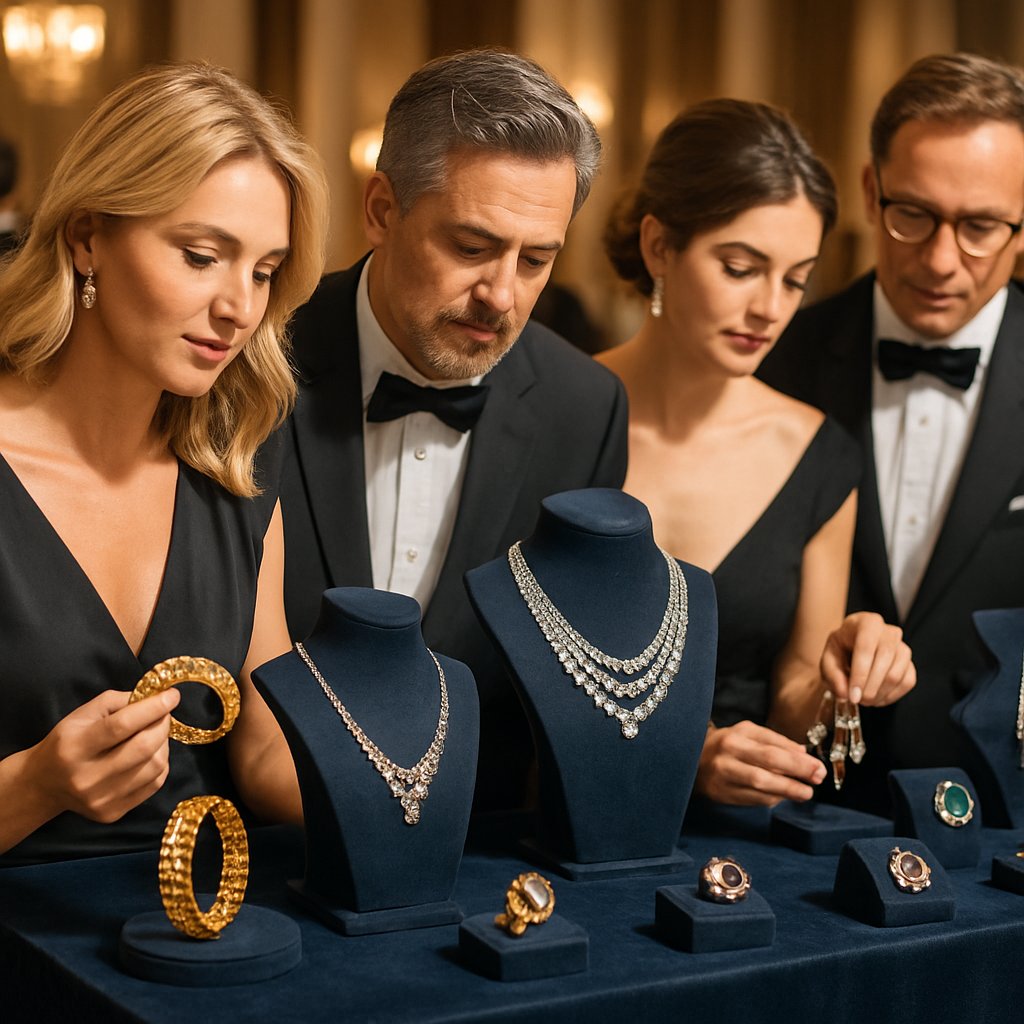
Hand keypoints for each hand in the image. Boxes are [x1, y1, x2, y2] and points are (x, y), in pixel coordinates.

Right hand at [26, 687, 179, 824]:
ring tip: (154, 734)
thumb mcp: (83, 714)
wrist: (45, 784)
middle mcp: (86, 777)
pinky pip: (155, 784)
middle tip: (164, 713)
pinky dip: (160, 763)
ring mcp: (100, 799)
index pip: (121, 726)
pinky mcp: (113, 813)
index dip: (152, 708)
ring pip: (155, 766)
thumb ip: (119, 701)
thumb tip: (156, 698)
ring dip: (163, 744)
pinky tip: (150, 754)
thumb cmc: (68, 741)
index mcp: (74, 747)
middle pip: (143, 748)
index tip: (172, 695)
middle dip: (162, 724)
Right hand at [695, 720, 826, 805]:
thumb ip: (776, 741)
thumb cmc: (726, 744)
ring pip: (761, 785)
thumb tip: (804, 753)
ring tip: (806, 793)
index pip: (772, 748)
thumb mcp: (748, 732)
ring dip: (787, 791)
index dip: (798, 760)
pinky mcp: (721, 794)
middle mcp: (728, 755)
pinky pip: (752, 799)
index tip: (818, 767)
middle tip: (817, 778)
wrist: (690, 759)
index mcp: (737, 736)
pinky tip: (783, 797)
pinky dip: (771, 799)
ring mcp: (724, 776)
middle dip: (797, 773)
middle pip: (768, 765)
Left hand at [820, 612, 915, 705]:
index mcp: (866, 623)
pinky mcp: (910, 663)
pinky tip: (876, 698)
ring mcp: (903, 647)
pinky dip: (891, 696)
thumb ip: (833, 676)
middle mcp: (888, 632)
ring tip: (864, 700)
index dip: (860, 674)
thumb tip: (845, 694)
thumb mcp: (829, 659)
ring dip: (879, 693)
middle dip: (870, 687)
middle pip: (885, 660)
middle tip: (857, 700)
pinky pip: (907, 682)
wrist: (853, 648)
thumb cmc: (841, 650)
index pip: (866, 647)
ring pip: (897, 674)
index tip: (853, 695)